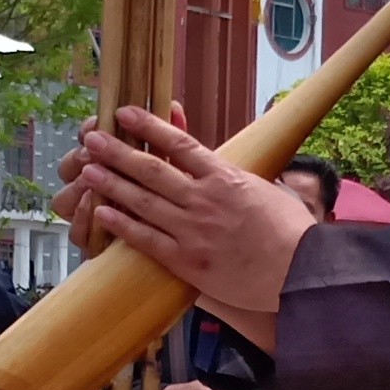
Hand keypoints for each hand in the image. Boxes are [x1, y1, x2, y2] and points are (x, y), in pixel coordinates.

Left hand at [66, 107, 316, 329]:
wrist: (302, 275)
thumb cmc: (293, 234)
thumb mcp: (270, 191)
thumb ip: (242, 178)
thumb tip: (228, 169)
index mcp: (226, 177)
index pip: (179, 144)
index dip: (148, 126)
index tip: (124, 113)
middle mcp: (204, 200)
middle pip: (151, 170)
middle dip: (117, 152)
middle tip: (91, 139)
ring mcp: (193, 231)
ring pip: (142, 202)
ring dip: (111, 184)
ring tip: (87, 170)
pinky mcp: (188, 263)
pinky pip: (147, 240)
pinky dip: (122, 225)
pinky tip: (102, 213)